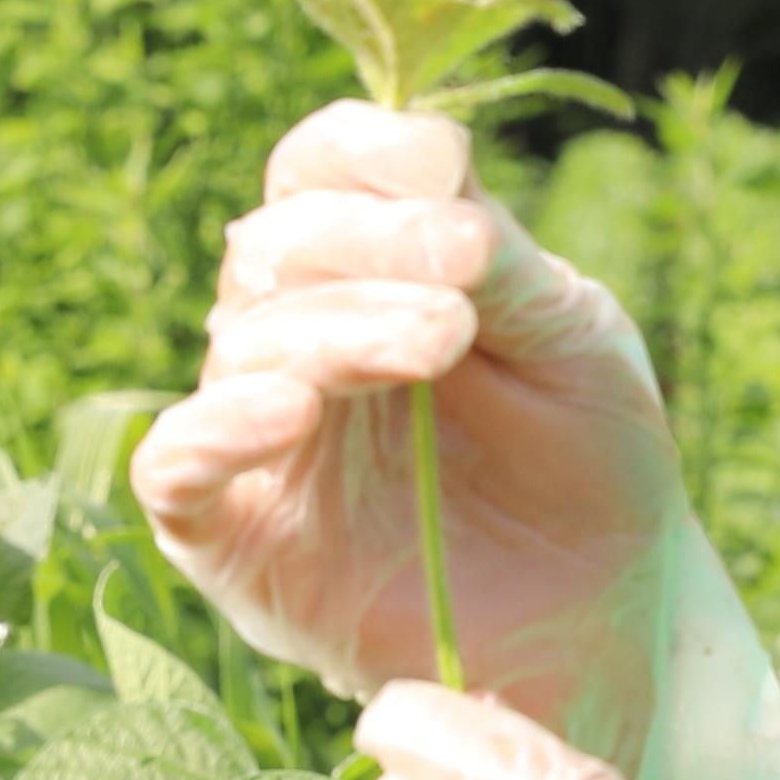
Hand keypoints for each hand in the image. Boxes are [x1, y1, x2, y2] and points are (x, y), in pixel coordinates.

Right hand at [138, 106, 779, 779]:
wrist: (604, 626)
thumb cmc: (591, 470)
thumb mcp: (572, 343)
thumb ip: (501, 261)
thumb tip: (431, 169)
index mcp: (372, 268)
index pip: (320, 169)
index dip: (365, 152)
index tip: (440, 167)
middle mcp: (296, 337)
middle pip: (276, 243)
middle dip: (369, 241)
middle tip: (465, 273)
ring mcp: (257, 437)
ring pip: (242, 344)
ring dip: (338, 327)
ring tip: (439, 341)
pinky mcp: (227, 538)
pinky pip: (176, 466)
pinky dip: (218, 429)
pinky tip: (293, 412)